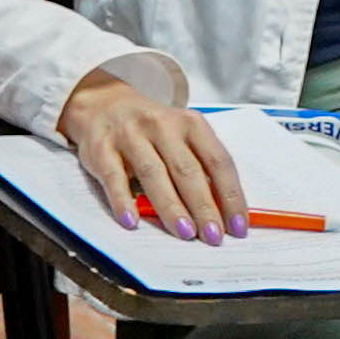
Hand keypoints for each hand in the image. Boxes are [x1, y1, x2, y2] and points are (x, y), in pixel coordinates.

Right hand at [58, 72, 242, 238]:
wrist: (103, 103)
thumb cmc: (151, 130)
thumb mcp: (181, 137)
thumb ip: (200, 168)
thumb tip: (223, 214)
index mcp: (190, 124)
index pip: (218, 161)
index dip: (230, 195)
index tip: (238, 226)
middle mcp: (161, 125)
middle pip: (187, 170)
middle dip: (203, 206)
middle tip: (214, 236)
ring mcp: (129, 135)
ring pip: (153, 173)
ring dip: (170, 206)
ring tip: (185, 233)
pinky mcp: (101, 148)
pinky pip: (113, 177)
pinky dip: (123, 200)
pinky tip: (132, 221)